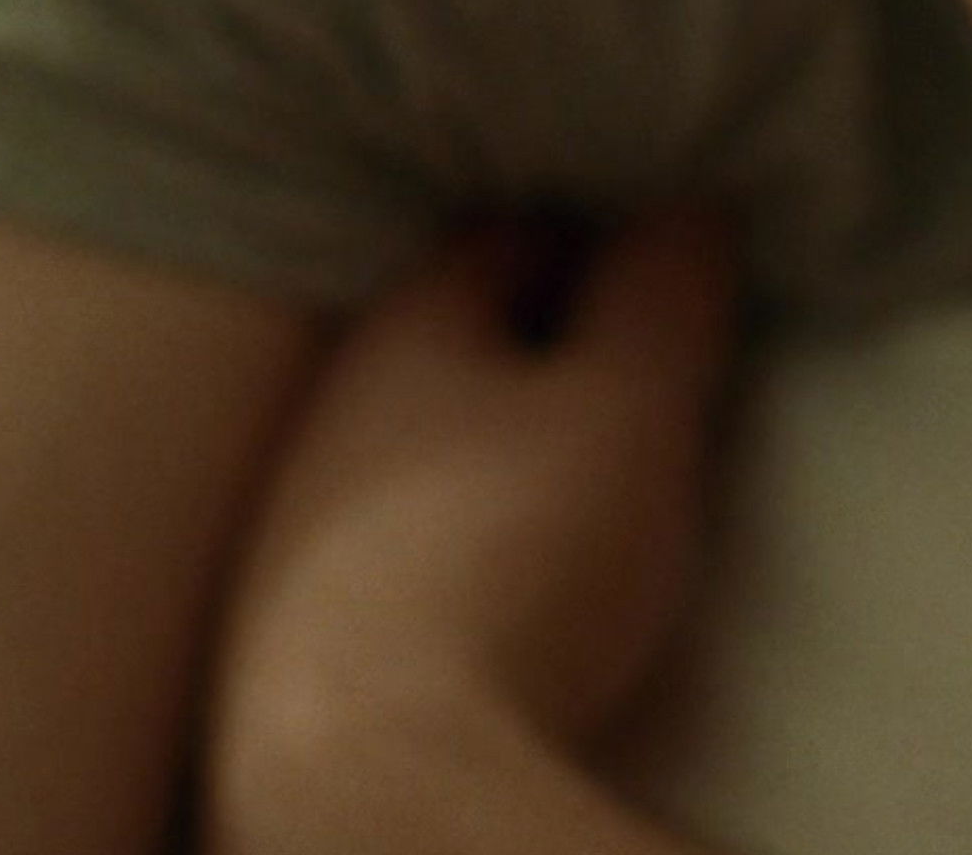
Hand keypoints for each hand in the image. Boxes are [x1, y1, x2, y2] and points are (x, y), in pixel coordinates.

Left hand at [205, 206, 746, 837]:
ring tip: (569, 487)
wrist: (378, 765)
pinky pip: (384, 554)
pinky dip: (446, 544)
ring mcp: (287, 537)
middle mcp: (324, 417)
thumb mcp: (629, 406)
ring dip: (481, 456)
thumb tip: (688, 206)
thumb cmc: (513, 555)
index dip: (590, 239)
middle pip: (445, 349)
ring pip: (405, 456)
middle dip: (532, 350)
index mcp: (400, 334)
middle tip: (629, 374)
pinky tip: (493, 588)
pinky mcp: (283, 642)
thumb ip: (662, 298)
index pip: (500, 241)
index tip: (657, 266)